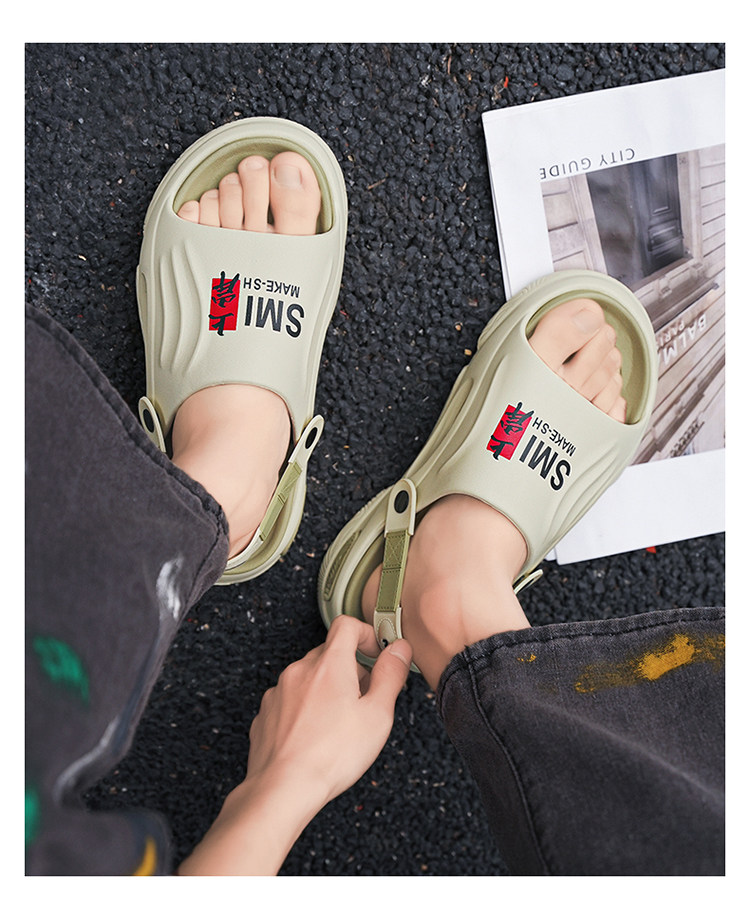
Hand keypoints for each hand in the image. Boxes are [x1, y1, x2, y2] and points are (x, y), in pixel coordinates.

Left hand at [178, 616, 411, 874]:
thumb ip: (390, 675)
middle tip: (364, 701)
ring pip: (308, 677)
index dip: (366, 634)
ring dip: (325, 689)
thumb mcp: (377, 715)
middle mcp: (300, 670)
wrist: (283, 788)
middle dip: (349, 669)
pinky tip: (314, 737)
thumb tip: (400, 648)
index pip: (346, 625)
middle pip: (329, 653)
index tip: (376, 655)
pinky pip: (290, 699)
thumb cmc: (332, 754)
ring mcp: (278, 691)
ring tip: (338, 725)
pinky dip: (304, 708)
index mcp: (329, 664)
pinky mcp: (266, 713)